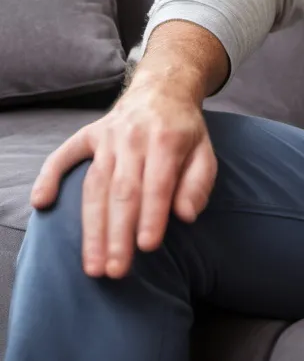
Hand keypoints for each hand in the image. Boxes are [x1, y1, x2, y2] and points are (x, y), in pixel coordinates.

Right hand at [30, 71, 216, 278]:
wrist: (163, 90)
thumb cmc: (185, 131)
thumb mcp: (205, 151)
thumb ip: (198, 183)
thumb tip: (186, 215)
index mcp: (167, 139)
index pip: (157, 184)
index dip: (152, 215)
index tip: (147, 247)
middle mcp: (134, 138)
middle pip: (123, 191)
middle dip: (118, 233)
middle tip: (115, 270)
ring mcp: (107, 136)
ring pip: (95, 185)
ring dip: (92, 227)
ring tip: (92, 263)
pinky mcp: (88, 135)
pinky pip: (63, 155)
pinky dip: (49, 177)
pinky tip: (40, 203)